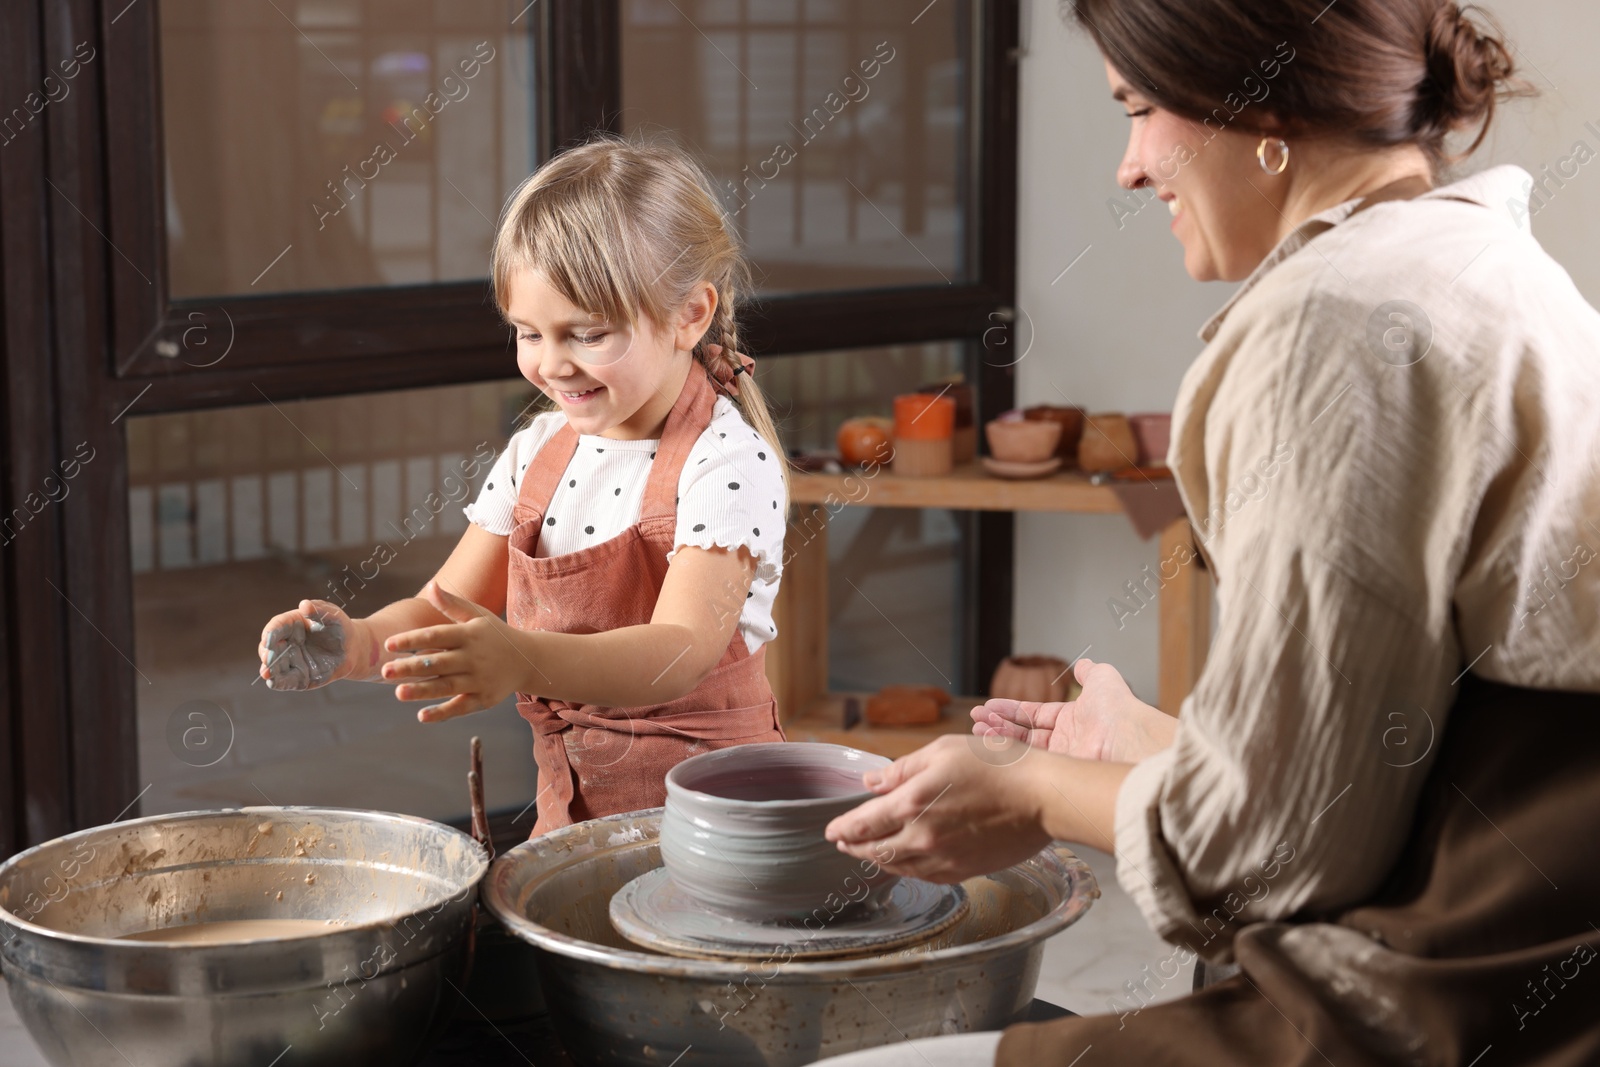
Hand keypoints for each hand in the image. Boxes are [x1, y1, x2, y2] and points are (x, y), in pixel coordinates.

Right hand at [260, 600, 363, 689]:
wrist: (352, 649)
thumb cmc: (340, 627)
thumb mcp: (333, 616)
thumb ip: (319, 611)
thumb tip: (304, 605)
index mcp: (290, 625)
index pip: (276, 627)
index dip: (270, 633)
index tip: (269, 640)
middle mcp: (286, 643)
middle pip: (269, 648)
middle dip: (267, 653)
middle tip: (268, 658)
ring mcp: (289, 660)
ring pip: (273, 666)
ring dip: (269, 670)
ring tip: (267, 673)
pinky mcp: (297, 676)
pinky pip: (284, 681)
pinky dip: (278, 682)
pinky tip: (274, 683)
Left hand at [384, 579, 533, 721]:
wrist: (529, 660)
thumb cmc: (495, 635)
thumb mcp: (477, 615)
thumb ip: (451, 604)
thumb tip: (430, 586)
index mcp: (469, 634)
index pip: (436, 635)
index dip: (412, 639)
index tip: (388, 644)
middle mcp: (474, 657)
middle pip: (438, 663)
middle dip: (411, 667)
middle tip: (385, 671)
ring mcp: (480, 679)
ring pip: (447, 686)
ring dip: (422, 691)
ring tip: (398, 693)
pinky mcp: (484, 699)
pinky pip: (461, 707)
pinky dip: (443, 713)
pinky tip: (422, 716)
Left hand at [823, 735, 1051, 883]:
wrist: (1044, 799)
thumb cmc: (999, 766)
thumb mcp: (944, 751)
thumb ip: (903, 770)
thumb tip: (870, 783)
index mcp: (913, 803)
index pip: (863, 824)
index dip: (843, 829)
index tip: (831, 830)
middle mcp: (923, 837)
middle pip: (875, 850)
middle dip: (854, 847)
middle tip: (843, 842)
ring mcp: (943, 858)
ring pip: (897, 867)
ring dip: (877, 860)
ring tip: (868, 852)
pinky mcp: (964, 871)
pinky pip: (923, 876)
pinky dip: (906, 869)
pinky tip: (904, 862)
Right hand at [970, 658, 1174, 763]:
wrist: (1128, 738)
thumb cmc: (1118, 708)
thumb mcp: (1103, 679)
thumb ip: (1089, 671)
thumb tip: (1083, 664)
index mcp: (1072, 720)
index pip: (1032, 715)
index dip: (1009, 711)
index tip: (987, 708)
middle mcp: (1065, 741)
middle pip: (1023, 733)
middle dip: (997, 725)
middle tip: (974, 720)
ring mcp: (1061, 760)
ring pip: (1022, 748)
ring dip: (998, 737)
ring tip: (976, 730)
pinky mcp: (1058, 775)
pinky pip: (1028, 763)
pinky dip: (1007, 752)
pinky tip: (989, 743)